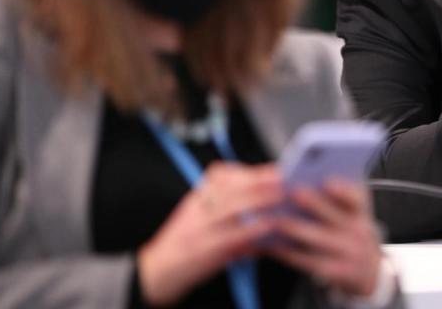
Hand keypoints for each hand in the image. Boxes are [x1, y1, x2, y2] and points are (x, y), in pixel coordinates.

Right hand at [137, 163, 284, 306]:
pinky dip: (252, 231)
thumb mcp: (198, 214)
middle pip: (230, 188)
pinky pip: (232, 237)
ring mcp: (200, 229)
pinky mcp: (205, 251)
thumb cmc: (184, 241)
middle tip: (284, 179)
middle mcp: (197, 209)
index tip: (273, 169)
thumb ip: (226, 201)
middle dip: (259, 182)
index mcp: (197, 197)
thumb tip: (264, 191)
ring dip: (259, 201)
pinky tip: (269, 229)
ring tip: (281, 198)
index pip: (221, 175)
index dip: (249, 171)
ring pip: (232, 208)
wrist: (157, 272)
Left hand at [266, 180, 382, 298]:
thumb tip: (306, 178)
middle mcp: (359, 231)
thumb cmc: (350, 231)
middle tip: (292, 193)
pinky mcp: (335, 271)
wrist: (367, 270)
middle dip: (313, 204)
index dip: (344, 191)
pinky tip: (273, 245)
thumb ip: (337, 195)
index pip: (357, 199)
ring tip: (275, 219)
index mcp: (361, 211)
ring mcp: (349, 253)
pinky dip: (289, 253)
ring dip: (296, 229)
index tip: (328, 181)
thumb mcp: (353, 212)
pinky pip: (308, 261)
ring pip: (318, 239)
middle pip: (334, 217)